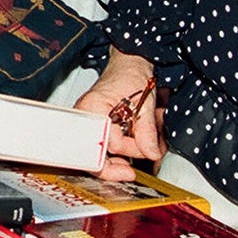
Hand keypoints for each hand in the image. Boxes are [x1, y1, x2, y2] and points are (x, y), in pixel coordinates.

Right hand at [73, 50, 164, 177]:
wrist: (130, 65)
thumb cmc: (130, 74)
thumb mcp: (144, 102)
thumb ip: (146, 130)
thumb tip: (150, 152)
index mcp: (92, 109)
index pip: (106, 142)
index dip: (128, 148)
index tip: (146, 151)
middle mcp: (87, 120)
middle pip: (92, 157)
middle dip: (116, 166)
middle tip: (131, 172)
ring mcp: (92, 126)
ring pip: (100, 156)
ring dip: (125, 156)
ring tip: (146, 148)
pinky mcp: (100, 130)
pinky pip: (106, 149)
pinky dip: (124, 151)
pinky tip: (138, 147)